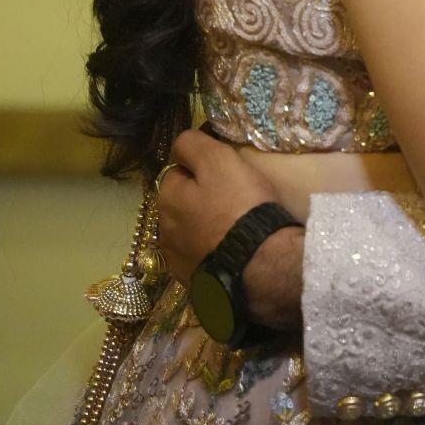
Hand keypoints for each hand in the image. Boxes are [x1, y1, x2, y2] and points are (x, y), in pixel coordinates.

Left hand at [156, 129, 303, 331]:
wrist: (260, 263)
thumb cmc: (241, 204)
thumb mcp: (219, 160)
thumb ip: (193, 145)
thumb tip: (180, 145)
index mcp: (167, 199)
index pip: (177, 170)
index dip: (199, 167)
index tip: (222, 170)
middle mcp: (163, 231)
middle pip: (180, 202)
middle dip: (197, 197)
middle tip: (229, 196)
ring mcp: (177, 260)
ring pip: (188, 230)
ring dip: (201, 225)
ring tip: (230, 225)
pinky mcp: (193, 280)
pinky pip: (199, 256)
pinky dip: (209, 249)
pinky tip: (228, 248)